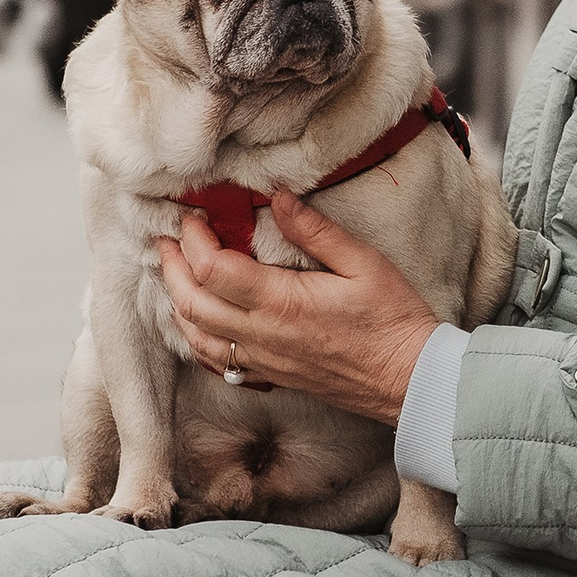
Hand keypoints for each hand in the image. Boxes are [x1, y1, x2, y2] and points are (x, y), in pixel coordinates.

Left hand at [159, 191, 438, 423]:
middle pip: (191, 302)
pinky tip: (197, 321)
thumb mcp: (364, 263)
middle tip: (168, 239)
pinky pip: (214, 361)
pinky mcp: (269, 376)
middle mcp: (262, 335)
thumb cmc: (393, 320)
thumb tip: (278, 197)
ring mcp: (262, 360)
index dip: (193, 240)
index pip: (213, 269)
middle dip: (172, 266)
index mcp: (282, 303)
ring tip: (174, 273)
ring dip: (177, 301)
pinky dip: (194, 337)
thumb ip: (316, 231)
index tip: (193, 217)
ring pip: (195, 335)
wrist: (408, 379)